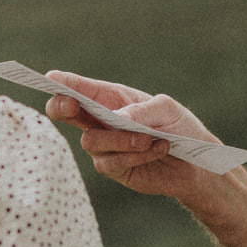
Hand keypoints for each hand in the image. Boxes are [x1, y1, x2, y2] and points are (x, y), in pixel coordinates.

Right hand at [45, 71, 221, 201]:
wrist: (196, 164)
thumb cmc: (180, 127)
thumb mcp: (167, 110)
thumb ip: (142, 110)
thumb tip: (117, 118)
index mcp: (111, 98)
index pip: (79, 88)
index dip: (61, 84)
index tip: (50, 80)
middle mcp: (101, 119)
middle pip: (65, 112)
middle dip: (63, 107)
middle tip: (70, 106)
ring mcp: (104, 145)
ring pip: (91, 141)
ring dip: (121, 139)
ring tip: (150, 138)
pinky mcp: (113, 167)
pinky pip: (110, 162)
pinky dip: (135, 154)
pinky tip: (157, 149)